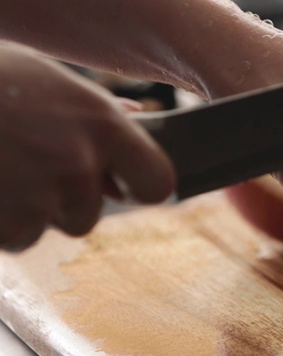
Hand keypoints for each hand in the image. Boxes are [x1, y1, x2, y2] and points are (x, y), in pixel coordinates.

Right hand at [0, 44, 174, 250]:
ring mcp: (39, 196)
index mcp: (104, 127)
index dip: (142, 188)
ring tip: (0, 169)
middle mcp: (79, 165)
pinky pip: (9, 239)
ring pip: (43, 230)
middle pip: (89, 217)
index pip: (158, 183)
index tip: (127, 187)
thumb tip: (135, 116)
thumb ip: (99, 108)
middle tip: (29, 168)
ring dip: (22, 213)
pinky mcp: (4, 221)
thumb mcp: (54, 81)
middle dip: (63, 204)